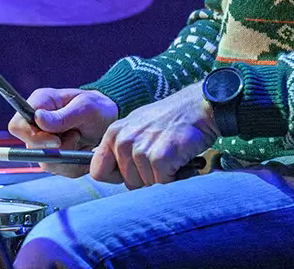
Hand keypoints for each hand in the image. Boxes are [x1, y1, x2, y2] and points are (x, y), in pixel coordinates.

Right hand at [8, 87, 118, 176]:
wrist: (108, 120)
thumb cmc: (97, 107)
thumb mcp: (85, 108)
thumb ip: (62, 116)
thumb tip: (38, 118)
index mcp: (39, 103)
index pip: (17, 125)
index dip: (32, 137)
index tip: (56, 141)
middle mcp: (36, 123)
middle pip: (30, 148)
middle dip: (55, 149)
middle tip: (76, 136)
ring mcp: (43, 141)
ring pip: (45, 162)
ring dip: (67, 156)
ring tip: (80, 139)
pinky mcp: (53, 155)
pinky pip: (59, 169)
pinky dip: (74, 164)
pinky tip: (83, 149)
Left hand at [90, 81, 218, 187]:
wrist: (196, 107)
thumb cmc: (168, 121)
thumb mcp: (135, 127)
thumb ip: (120, 147)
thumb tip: (104, 171)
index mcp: (113, 133)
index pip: (97, 171)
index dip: (116, 177)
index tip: (133, 170)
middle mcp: (123, 140)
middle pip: (126, 183)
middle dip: (145, 178)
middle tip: (160, 158)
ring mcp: (140, 148)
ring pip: (146, 186)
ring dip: (162, 177)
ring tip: (170, 156)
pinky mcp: (159, 157)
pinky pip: (163, 184)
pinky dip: (175, 178)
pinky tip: (179, 160)